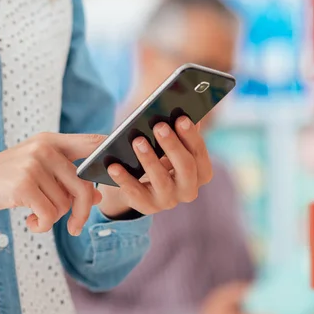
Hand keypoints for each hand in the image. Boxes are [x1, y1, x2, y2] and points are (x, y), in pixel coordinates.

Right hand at [0, 133, 104, 234]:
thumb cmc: (1, 182)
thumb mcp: (35, 175)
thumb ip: (65, 181)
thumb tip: (98, 195)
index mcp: (50, 141)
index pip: (92, 142)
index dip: (111, 154)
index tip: (121, 171)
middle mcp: (44, 148)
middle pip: (84, 185)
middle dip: (82, 211)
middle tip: (75, 227)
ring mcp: (33, 164)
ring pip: (65, 203)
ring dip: (53, 218)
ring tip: (35, 216)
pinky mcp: (23, 184)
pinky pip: (50, 214)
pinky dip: (42, 226)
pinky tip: (30, 222)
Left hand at [96, 116, 212, 217]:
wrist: (138, 185)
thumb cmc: (158, 157)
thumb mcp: (168, 145)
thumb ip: (177, 130)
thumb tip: (179, 107)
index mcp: (200, 172)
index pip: (200, 154)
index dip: (192, 137)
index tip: (181, 118)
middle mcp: (188, 189)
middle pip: (186, 168)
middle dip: (173, 145)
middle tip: (159, 126)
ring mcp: (168, 201)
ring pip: (161, 180)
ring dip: (150, 160)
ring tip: (137, 141)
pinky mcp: (147, 207)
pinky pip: (135, 193)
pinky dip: (124, 178)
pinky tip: (113, 165)